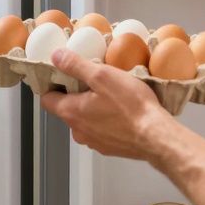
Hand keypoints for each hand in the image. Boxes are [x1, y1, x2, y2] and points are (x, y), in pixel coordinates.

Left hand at [40, 49, 175, 159]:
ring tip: (113, 95)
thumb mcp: (102, 75)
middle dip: (77, 93)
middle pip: (67, 108)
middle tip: (96, 80)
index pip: (47, 99)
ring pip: (85, 119)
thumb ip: (75, 65)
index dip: (53, 84)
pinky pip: (102, 129)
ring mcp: (94, 141)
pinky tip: (123, 110)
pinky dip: (107, 120)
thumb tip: (56, 57)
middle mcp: (78, 131)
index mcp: (71, 112)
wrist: (156, 136)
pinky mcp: (110, 147)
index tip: (64, 74)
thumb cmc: (131, 106)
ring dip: (94, 107)